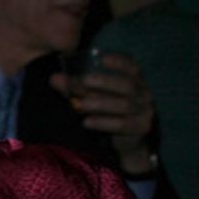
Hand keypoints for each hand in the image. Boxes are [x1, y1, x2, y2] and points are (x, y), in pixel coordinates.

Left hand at [49, 53, 156, 173]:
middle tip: (85, 80)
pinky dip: (103, 122)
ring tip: (79, 104)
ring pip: (125, 105)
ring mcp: (144, 111)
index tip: (102, 58)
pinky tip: (86, 122)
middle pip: (127, 85)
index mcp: (134, 79)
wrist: (125, 140)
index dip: (119, 62)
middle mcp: (143, 93)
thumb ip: (75, 86)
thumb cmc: (107, 109)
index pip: (132, 66)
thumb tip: (54, 78)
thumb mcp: (92, 95)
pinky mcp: (140, 127)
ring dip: (100, 104)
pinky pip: (123, 124)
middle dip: (105, 82)